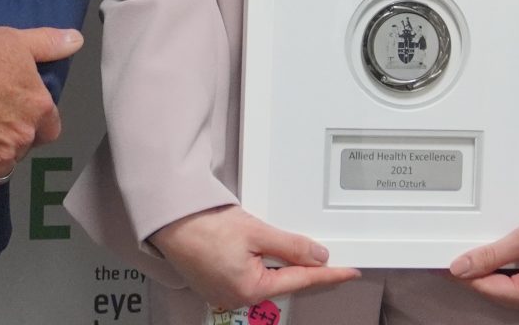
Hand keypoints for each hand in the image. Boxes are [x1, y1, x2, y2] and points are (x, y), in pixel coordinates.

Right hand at [0, 26, 79, 198]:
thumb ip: (48, 44)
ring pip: (2, 168)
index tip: (16, 118)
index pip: (49, 130)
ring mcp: (0, 155)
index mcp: (39, 106)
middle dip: (8, 140)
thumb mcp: (16, 41)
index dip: (33, 126)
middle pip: (23, 148)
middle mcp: (24, 135)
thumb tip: (75, 40)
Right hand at [150, 205, 358, 311]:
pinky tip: (273, 257)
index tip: (349, 271)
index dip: (328, 274)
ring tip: (304, 257)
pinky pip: (251, 278)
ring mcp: (225, 293)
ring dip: (285, 268)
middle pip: (284, 284)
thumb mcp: (256, 232)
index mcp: (250, 289)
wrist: (169, 221)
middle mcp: (237, 297)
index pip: (301, 281)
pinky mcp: (216, 283)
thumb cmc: (204, 226)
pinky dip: (266, 267)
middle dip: (307, 272)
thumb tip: (318, 255)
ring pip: (268, 281)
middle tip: (333, 264)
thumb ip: (291, 246)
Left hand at [448, 211, 518, 319]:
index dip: (464, 276)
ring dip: (495, 276)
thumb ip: (491, 255)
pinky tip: (504, 263)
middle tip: (460, 257)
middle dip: (479, 275)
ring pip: (510, 293)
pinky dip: (511, 277)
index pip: (488, 288)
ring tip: (481, 257)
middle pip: (498, 293)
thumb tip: (462, 267)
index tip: (445, 266)